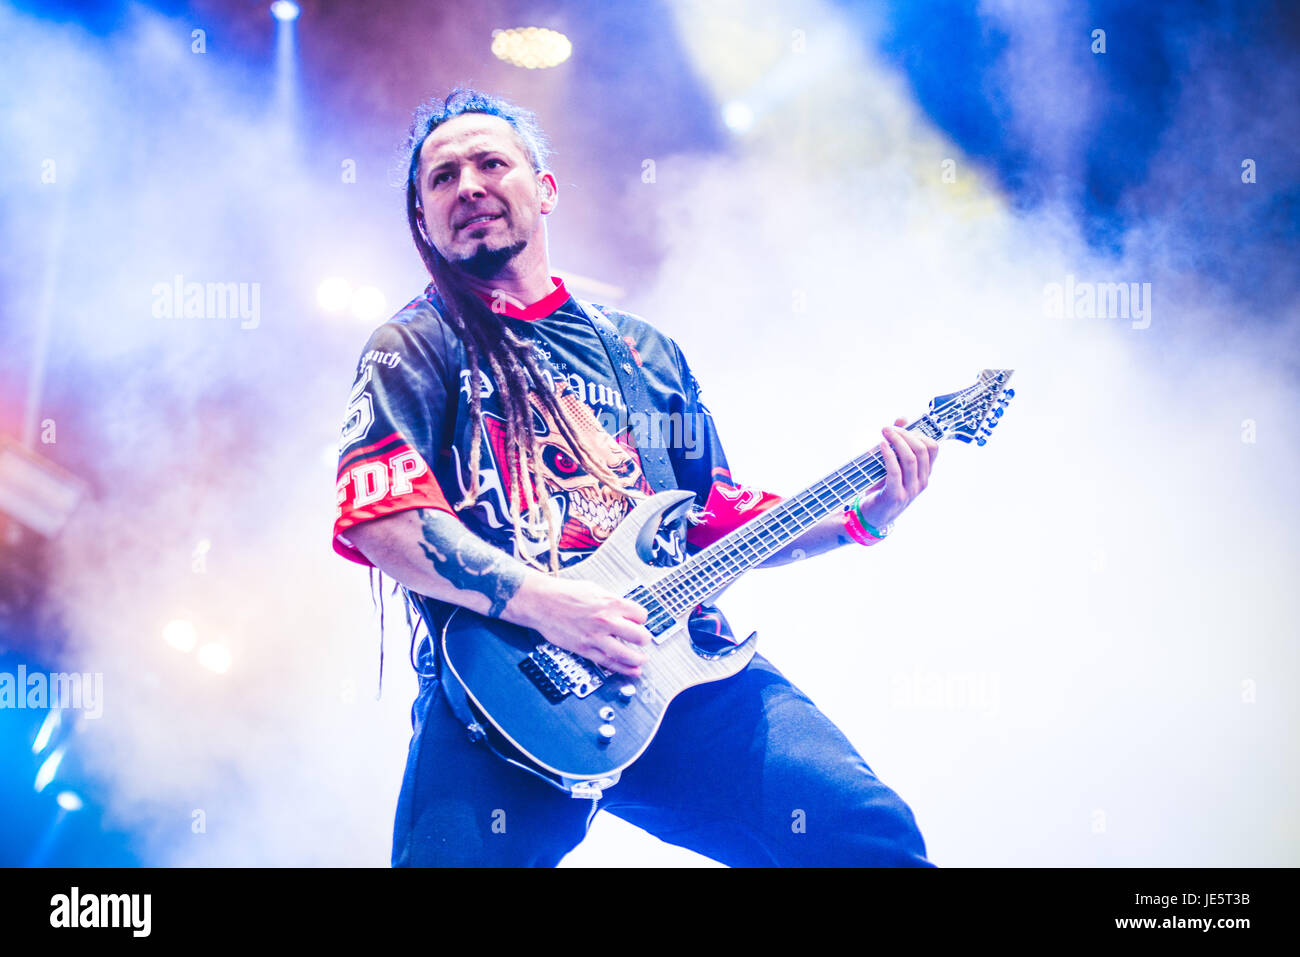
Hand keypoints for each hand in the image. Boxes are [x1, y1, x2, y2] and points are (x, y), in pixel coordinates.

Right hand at [514, 577, 651, 676]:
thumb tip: (624, 609)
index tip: (639, 621)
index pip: (641, 615)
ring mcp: (596, 637)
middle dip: (644, 639)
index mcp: (610, 603)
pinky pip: (608, 663)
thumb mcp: (594, 589)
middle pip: (639, 636)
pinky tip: (632, 670)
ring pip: (627, 654)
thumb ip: (611, 601)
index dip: (641, 619)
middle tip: (643, 640)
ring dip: (638, 659)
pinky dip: (623, 669)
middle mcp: (606, 621)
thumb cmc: (563, 593)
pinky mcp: (585, 649)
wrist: (541, 602)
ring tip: (642, 660)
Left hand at [856, 417, 938, 530]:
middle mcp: (922, 481)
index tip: (901, 427)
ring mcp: (910, 490)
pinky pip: (895, 471)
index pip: (933, 447)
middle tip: (888, 428)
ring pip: (911, 458)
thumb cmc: (882, 486)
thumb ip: (898, 442)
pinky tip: (881, 446)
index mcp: (924, 472)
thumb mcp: (893, 463)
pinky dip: (888, 455)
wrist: (872, 516)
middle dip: (905, 434)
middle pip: (922, 449)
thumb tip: (902, 418)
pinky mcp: (896, 496)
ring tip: (884, 432)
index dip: (918, 432)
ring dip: (896, 441)